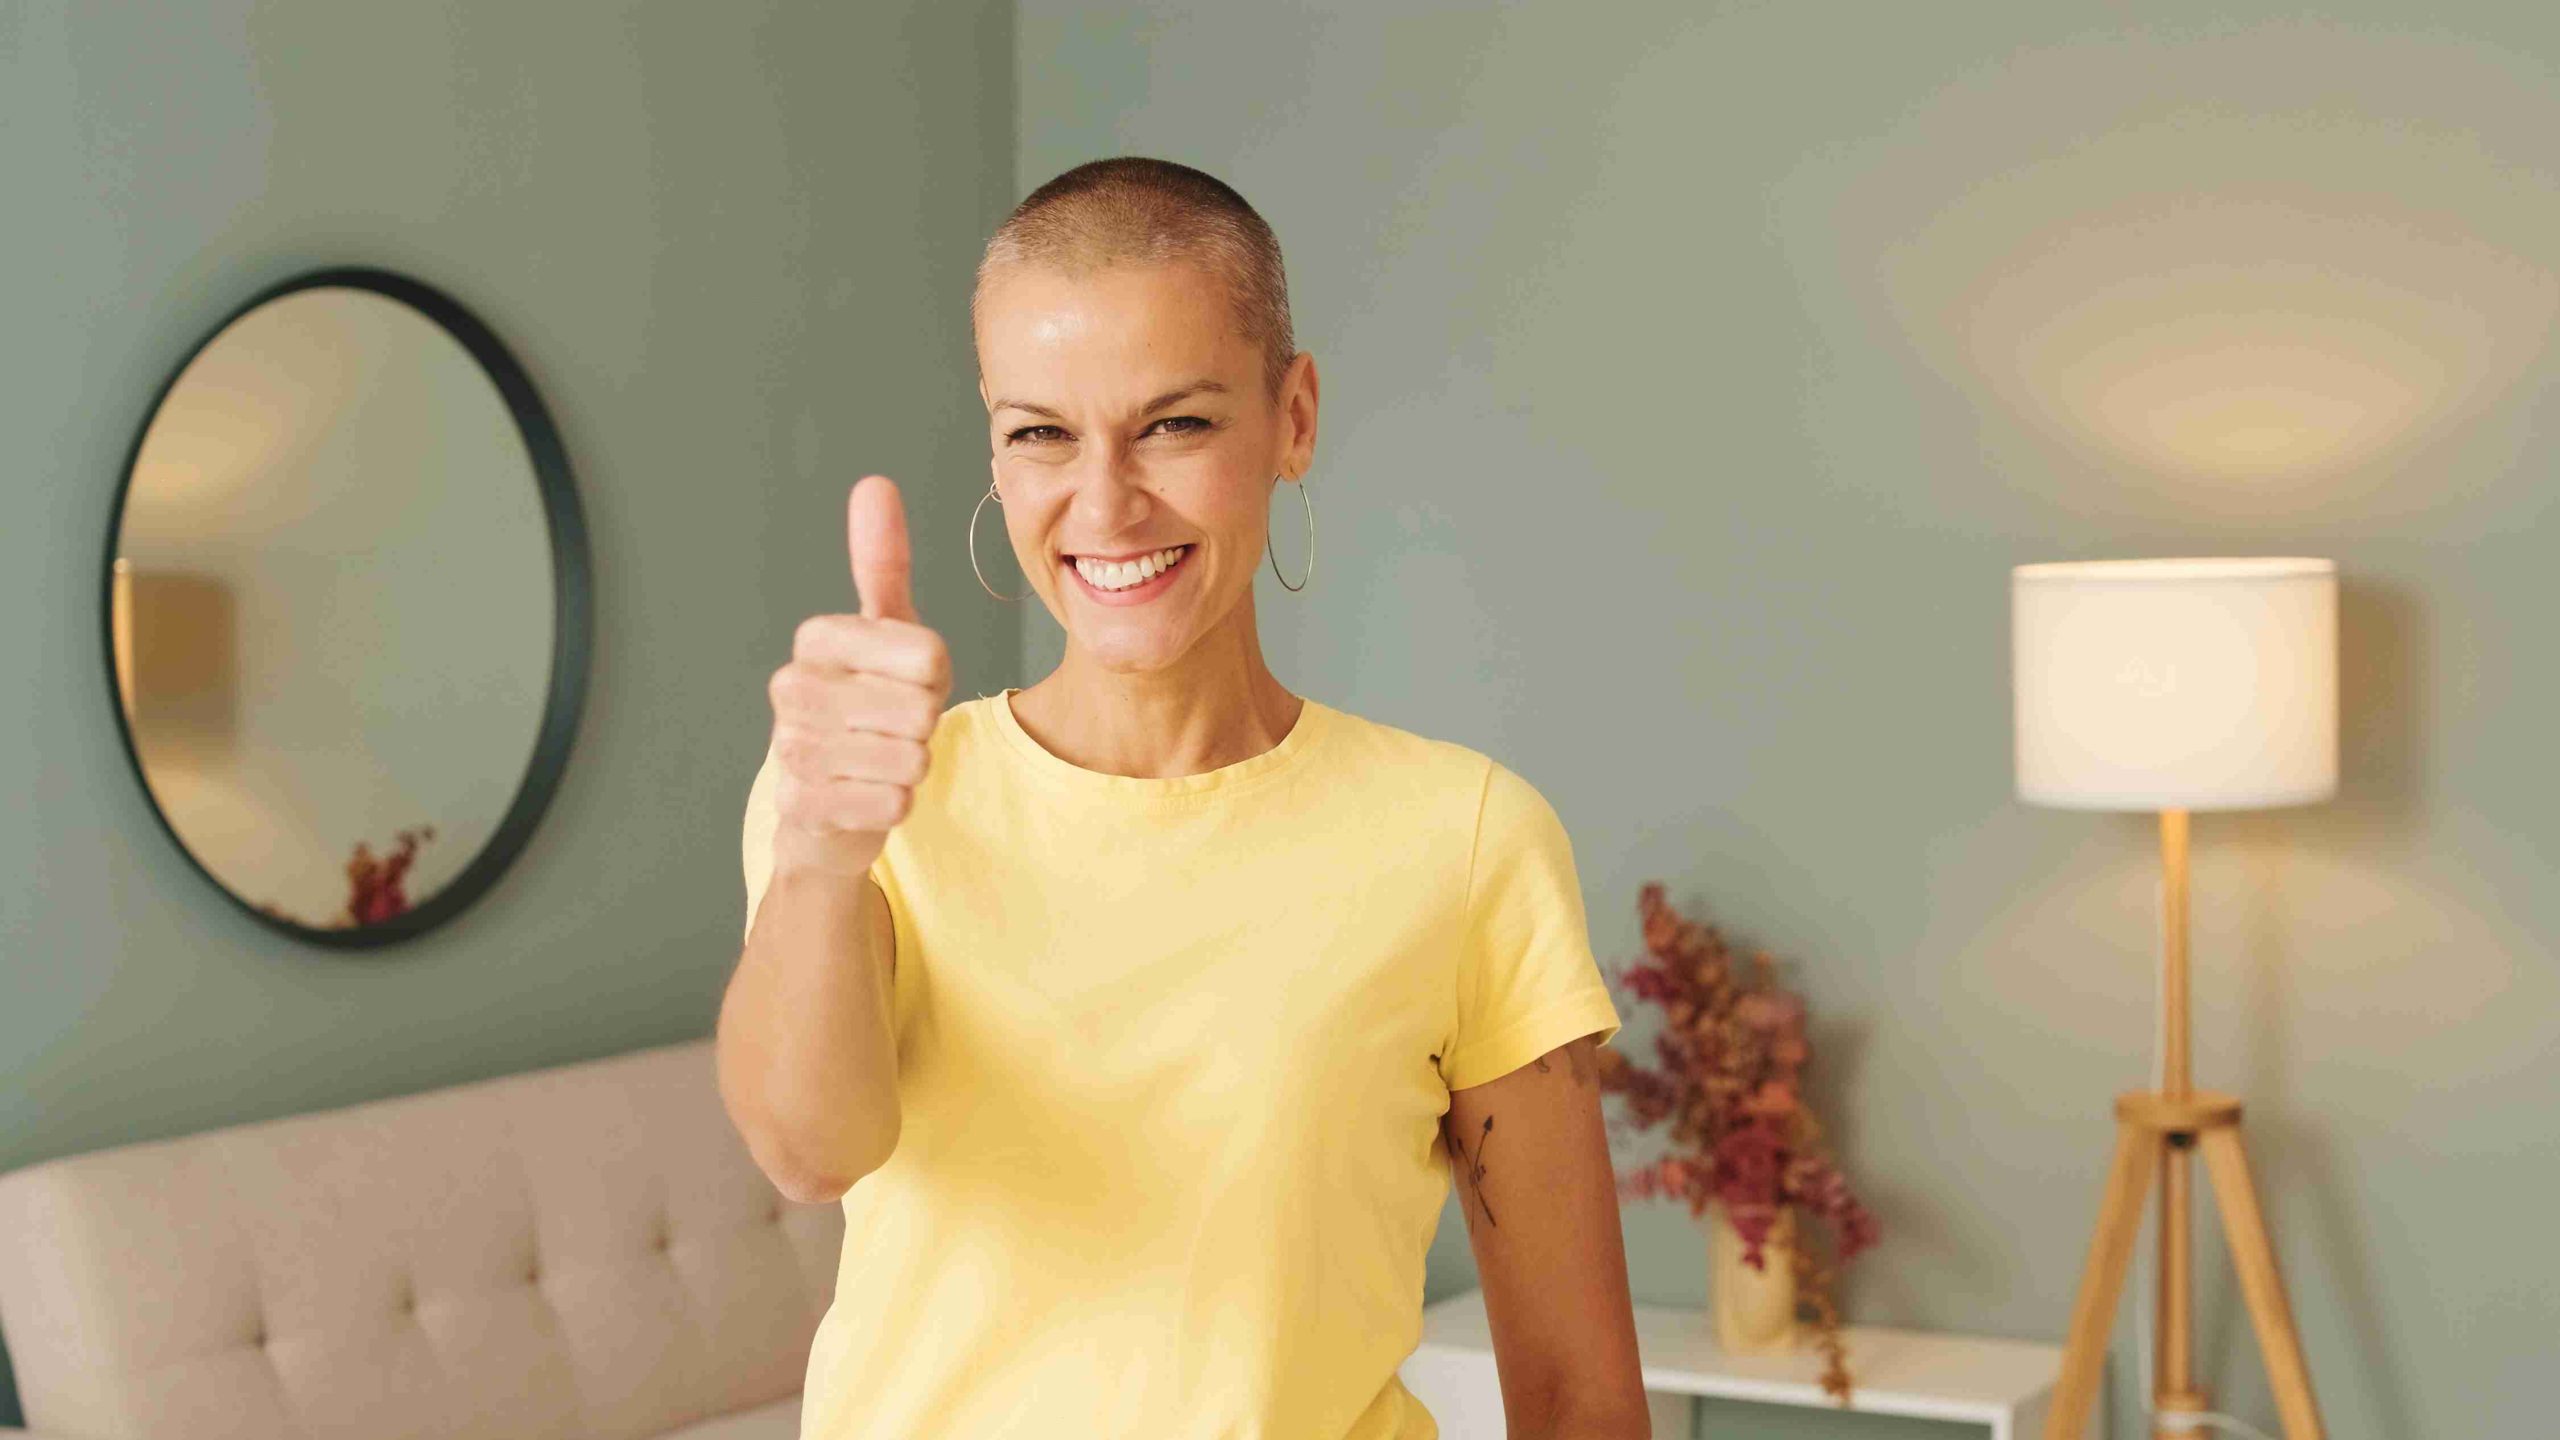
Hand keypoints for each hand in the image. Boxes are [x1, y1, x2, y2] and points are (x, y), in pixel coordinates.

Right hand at [765, 475, 953, 879]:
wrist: (827, 799)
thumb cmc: (866, 703)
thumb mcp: (883, 632)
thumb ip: (881, 563)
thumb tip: (874, 484)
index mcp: (818, 639)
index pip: (928, 656)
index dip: (936, 677)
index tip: (907, 681)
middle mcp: (792, 689)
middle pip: (920, 710)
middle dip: (923, 724)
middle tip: (892, 726)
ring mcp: (792, 750)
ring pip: (909, 758)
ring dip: (911, 765)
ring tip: (880, 757)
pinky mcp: (802, 807)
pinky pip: (892, 804)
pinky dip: (896, 804)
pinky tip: (867, 794)